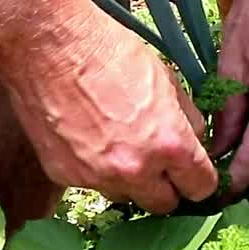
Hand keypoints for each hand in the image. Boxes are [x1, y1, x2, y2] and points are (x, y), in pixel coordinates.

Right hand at [1, 11, 218, 212]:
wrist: (47, 44)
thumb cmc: (110, 52)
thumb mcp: (167, 80)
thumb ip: (187, 121)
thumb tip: (196, 143)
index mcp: (170, 145)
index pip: (200, 188)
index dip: (200, 179)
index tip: (193, 172)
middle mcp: (135, 170)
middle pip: (164, 204)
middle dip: (166, 186)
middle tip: (159, 163)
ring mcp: (97, 177)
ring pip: (126, 196)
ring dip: (130, 180)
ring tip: (118, 144)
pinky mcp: (64, 176)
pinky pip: (92, 184)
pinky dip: (96, 169)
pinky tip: (88, 137)